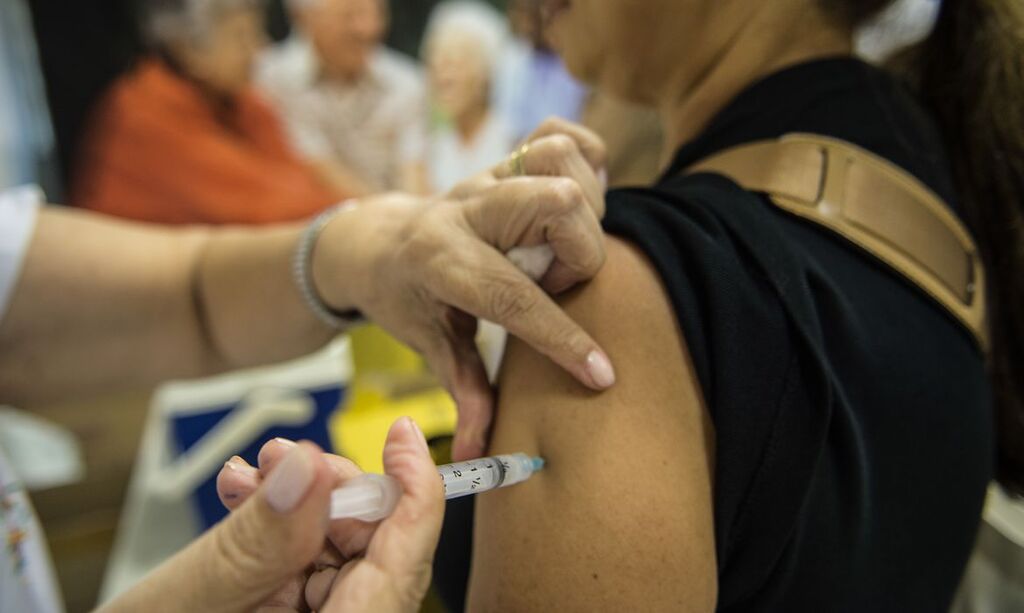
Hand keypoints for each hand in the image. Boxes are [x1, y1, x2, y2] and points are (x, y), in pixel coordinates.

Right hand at [215, 419, 442, 611]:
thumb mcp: (195, 598)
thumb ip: (258, 537)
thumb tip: (306, 468)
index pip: (403, 565)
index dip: (414, 492)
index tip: (401, 437)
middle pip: (374, 548)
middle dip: (331, 489)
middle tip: (284, 458)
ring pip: (339, 550)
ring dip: (296, 502)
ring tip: (249, 478)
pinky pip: (308, 566)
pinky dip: (280, 528)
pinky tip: (248, 500)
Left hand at [312, 119, 614, 459]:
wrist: (378, 240)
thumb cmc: (405, 296)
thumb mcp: (427, 343)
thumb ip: (463, 391)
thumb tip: (484, 452)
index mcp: (440, 260)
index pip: (510, 296)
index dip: (561, 338)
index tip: (601, 374)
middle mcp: (466, 209)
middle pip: (555, 204)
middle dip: (579, 254)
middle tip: (557, 285)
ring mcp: (487, 177)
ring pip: (560, 163)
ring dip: (583, 210)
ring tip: (562, 250)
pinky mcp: (506, 160)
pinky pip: (558, 136)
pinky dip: (584, 162)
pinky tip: (573, 205)